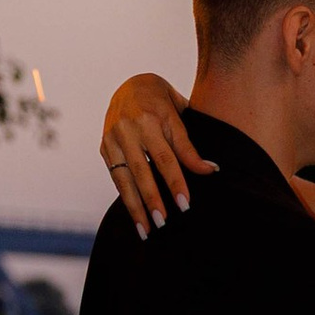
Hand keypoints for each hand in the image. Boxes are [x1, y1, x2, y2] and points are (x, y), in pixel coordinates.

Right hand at [102, 74, 213, 232]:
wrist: (129, 84)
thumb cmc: (162, 101)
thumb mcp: (178, 114)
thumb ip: (189, 144)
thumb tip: (210, 170)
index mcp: (151, 118)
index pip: (166, 156)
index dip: (177, 181)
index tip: (186, 204)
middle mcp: (128, 128)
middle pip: (143, 170)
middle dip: (153, 198)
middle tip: (164, 223)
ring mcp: (113, 138)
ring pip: (125, 178)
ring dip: (136, 206)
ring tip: (147, 230)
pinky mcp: (104, 147)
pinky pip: (116, 177)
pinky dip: (126, 197)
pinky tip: (135, 215)